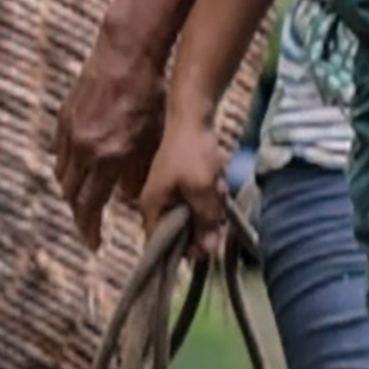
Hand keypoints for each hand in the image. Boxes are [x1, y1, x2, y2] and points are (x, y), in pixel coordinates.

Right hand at [51, 24, 167, 247]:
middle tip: (89, 225)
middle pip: (71, 195)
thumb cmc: (148, 97)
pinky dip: (67, 165)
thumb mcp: (153, 140)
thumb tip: (128, 198)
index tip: (94, 245)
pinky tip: (78, 167)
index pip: (90, 206)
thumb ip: (138, 174)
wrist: (127, 56)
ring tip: (85, 198)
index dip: (90, 229)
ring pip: (62, 175)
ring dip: (72, 191)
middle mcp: (83, 149)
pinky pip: (59, 151)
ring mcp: (69, 132)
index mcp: (106, 158)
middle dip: (80, 215)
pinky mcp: (64, 117)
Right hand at [139, 117, 234, 265]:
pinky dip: (208, 196)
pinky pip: (195, 201)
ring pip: (190, 216)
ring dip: (207, 209)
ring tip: (217, 189)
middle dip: (200, 225)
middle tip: (216, 212)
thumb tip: (208, 251)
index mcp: (152, 207)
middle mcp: (155, 203)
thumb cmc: (192, 153)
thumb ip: (204, 221)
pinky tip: (216, 181)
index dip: (183, 250)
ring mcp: (167, 193)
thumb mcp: (202, 190)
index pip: (161, 245)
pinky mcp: (179, 184)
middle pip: (178, 232)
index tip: (206, 246)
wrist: (192, 118)